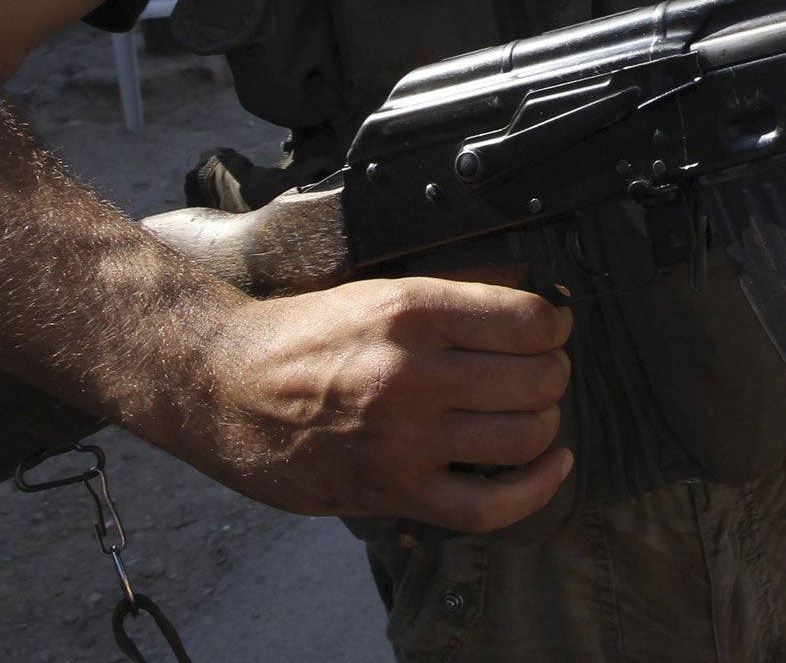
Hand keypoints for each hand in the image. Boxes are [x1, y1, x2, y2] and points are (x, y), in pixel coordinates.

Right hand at [184, 270, 573, 531]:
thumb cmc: (305, 334)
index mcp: (414, 313)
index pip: (530, 321)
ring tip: (527, 410)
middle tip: (536, 368)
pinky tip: (552, 466)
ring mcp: (403, 440)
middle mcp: (413, 376)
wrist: (222, 385)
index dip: (554, 324)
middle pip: (537, 379)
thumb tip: (540, 298)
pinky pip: (488, 507)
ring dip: (543, 423)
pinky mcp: (391, 492)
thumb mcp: (383, 288)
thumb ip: (460, 293)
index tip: (549, 328)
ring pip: (525, 436)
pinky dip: (535, 490)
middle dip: (550, 371)